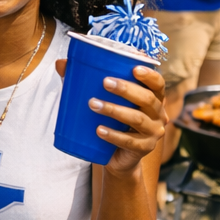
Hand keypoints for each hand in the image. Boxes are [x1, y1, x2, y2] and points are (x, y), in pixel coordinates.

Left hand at [55, 60, 167, 174]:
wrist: (117, 156)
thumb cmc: (112, 121)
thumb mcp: (104, 100)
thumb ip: (85, 81)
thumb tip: (61, 63)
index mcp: (153, 98)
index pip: (158, 84)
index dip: (149, 75)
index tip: (134, 68)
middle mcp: (158, 114)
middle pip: (147, 99)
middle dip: (126, 89)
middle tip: (105, 82)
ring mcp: (153, 132)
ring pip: (137, 119)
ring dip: (114, 110)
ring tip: (93, 104)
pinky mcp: (144, 148)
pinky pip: (129, 141)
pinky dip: (113, 135)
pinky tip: (99, 130)